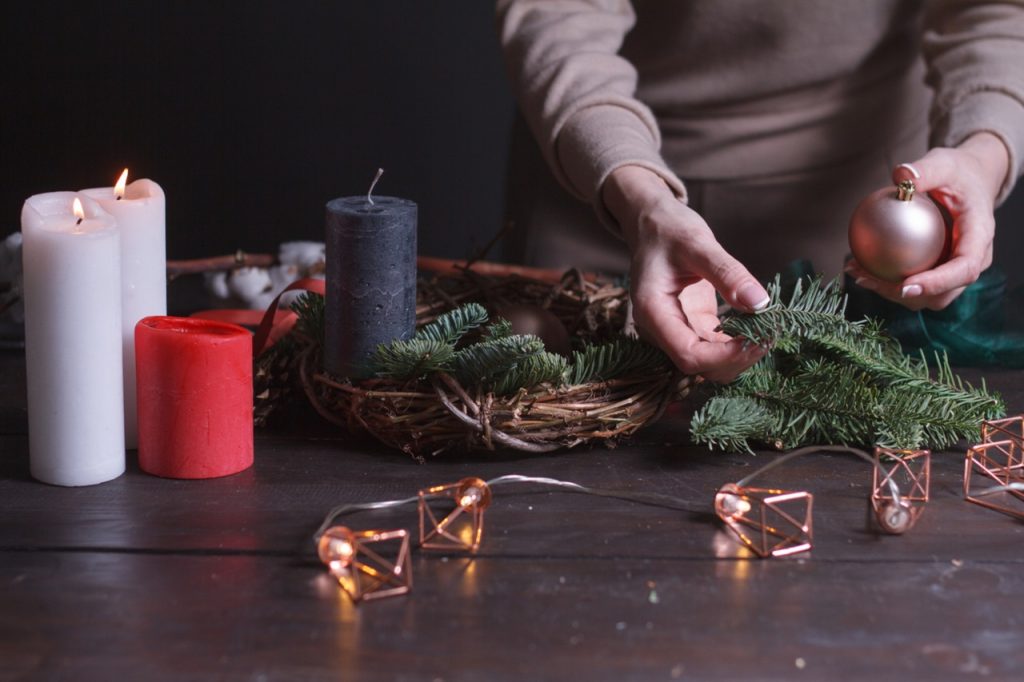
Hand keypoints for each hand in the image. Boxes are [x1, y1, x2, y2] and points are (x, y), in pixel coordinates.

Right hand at [602, 166, 768, 381]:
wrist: (652, 224)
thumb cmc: (668, 229)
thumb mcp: (697, 243)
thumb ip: (727, 273)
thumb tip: (760, 302)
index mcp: (653, 312)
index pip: (688, 355)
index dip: (724, 356)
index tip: (757, 339)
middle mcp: (660, 329)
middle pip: (700, 366)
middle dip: (736, 358)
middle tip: (771, 331)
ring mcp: (676, 330)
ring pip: (709, 364)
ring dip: (740, 355)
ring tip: (768, 329)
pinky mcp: (692, 327)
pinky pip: (715, 349)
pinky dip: (738, 343)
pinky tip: (758, 326)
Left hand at [846, 132, 1008, 310]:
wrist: (969, 181)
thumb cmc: (958, 172)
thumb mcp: (944, 163)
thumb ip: (925, 170)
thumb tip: (901, 177)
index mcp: (980, 238)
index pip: (965, 269)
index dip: (937, 283)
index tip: (906, 285)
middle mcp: (971, 260)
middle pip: (942, 293)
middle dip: (905, 294)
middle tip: (869, 280)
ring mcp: (954, 270)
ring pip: (924, 296)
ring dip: (889, 291)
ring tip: (858, 274)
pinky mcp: (937, 271)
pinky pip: (912, 283)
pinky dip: (885, 280)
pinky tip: (856, 266)